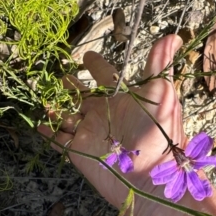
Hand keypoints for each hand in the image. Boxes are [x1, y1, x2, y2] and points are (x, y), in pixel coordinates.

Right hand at [38, 35, 185, 208]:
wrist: (149, 178)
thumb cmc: (157, 135)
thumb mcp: (161, 96)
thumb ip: (159, 67)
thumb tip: (173, 37)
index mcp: (121, 99)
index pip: (105, 77)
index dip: (97, 65)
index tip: (88, 56)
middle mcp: (104, 114)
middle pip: (84, 96)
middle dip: (73, 86)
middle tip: (64, 77)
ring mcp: (90, 132)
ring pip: (69, 116)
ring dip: (58, 108)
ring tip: (48, 100)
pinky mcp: (79, 151)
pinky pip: (60, 140)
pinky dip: (50, 133)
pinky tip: (42, 126)